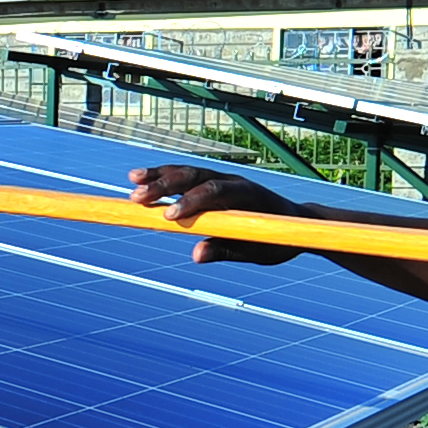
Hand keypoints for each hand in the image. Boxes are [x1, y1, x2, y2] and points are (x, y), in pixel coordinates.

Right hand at [126, 160, 300, 263]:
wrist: (295, 221)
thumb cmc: (277, 239)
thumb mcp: (256, 251)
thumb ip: (226, 250)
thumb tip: (196, 254)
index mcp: (247, 194)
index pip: (215, 191)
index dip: (191, 202)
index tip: (168, 217)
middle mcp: (232, 180)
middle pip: (195, 176)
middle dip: (166, 186)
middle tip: (137, 199)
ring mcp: (222, 179)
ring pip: (187, 172)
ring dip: (160, 176)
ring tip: (132, 183)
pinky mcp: (213, 184)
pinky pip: (187, 178)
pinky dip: (165, 178)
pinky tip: (141, 182)